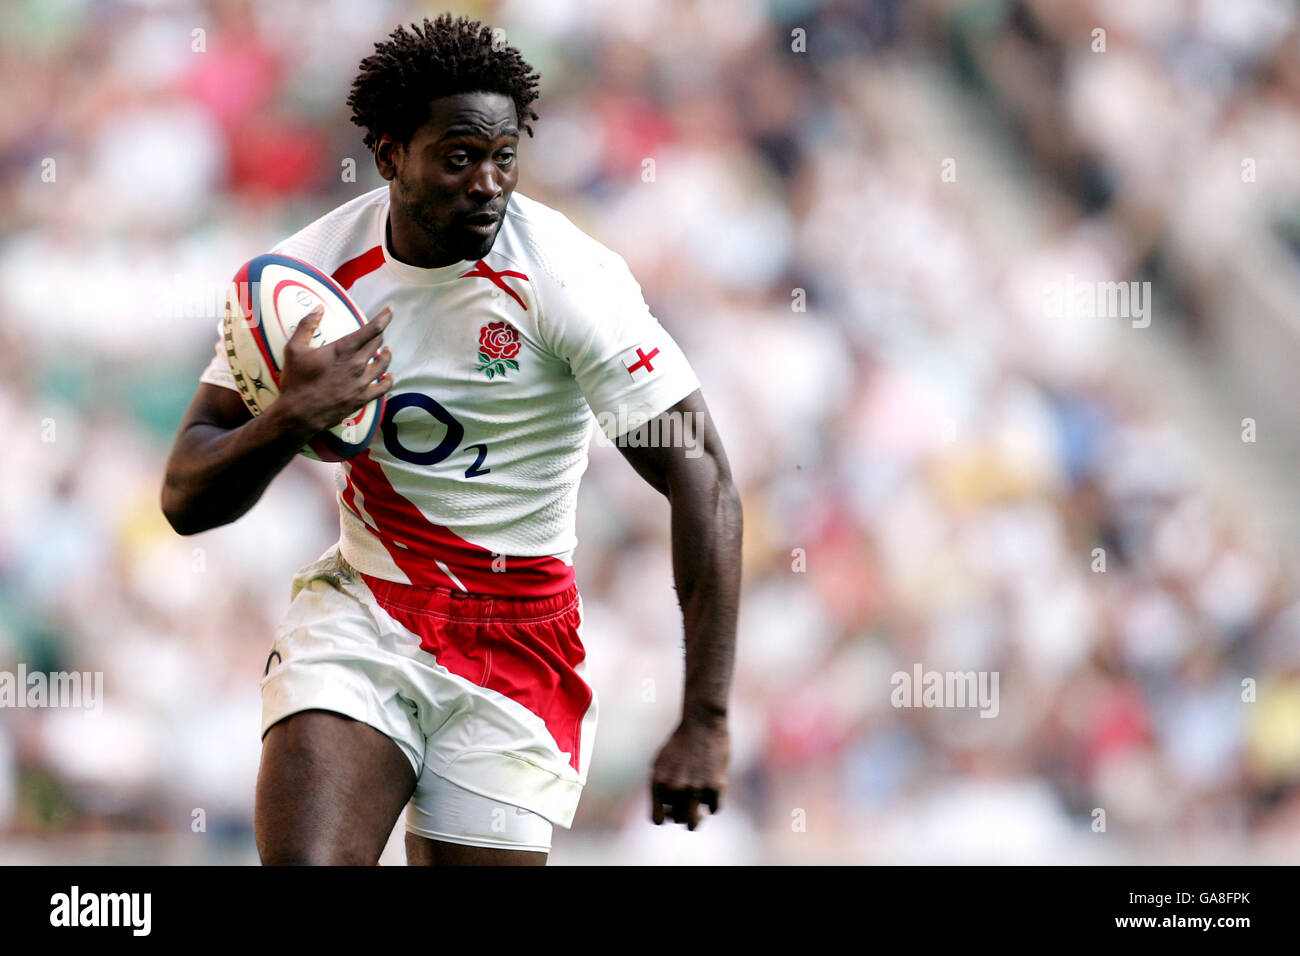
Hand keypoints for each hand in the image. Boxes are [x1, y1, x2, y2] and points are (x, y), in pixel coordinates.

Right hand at [276, 305, 393, 433]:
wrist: (298, 413)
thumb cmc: (295, 380)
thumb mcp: (294, 349)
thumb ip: (307, 325)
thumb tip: (318, 308)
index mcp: (343, 350)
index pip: (371, 329)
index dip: (383, 318)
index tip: (390, 310)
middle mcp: (357, 364)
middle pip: (377, 344)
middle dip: (379, 335)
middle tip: (377, 331)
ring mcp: (362, 383)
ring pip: (383, 364)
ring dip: (386, 355)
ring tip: (386, 351)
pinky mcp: (362, 398)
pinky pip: (383, 388)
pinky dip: (388, 380)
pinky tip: (390, 376)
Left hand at [649, 714, 727, 829]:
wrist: (702, 722)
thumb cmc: (681, 740)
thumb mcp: (661, 760)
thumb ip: (661, 784)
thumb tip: (666, 809)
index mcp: (658, 782)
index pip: (657, 819)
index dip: (666, 816)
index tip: (672, 809)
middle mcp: (674, 788)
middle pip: (678, 820)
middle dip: (683, 813)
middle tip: (689, 802)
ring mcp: (695, 788)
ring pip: (693, 822)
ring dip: (697, 816)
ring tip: (700, 805)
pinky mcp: (715, 786)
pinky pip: (714, 809)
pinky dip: (714, 802)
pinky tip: (713, 789)